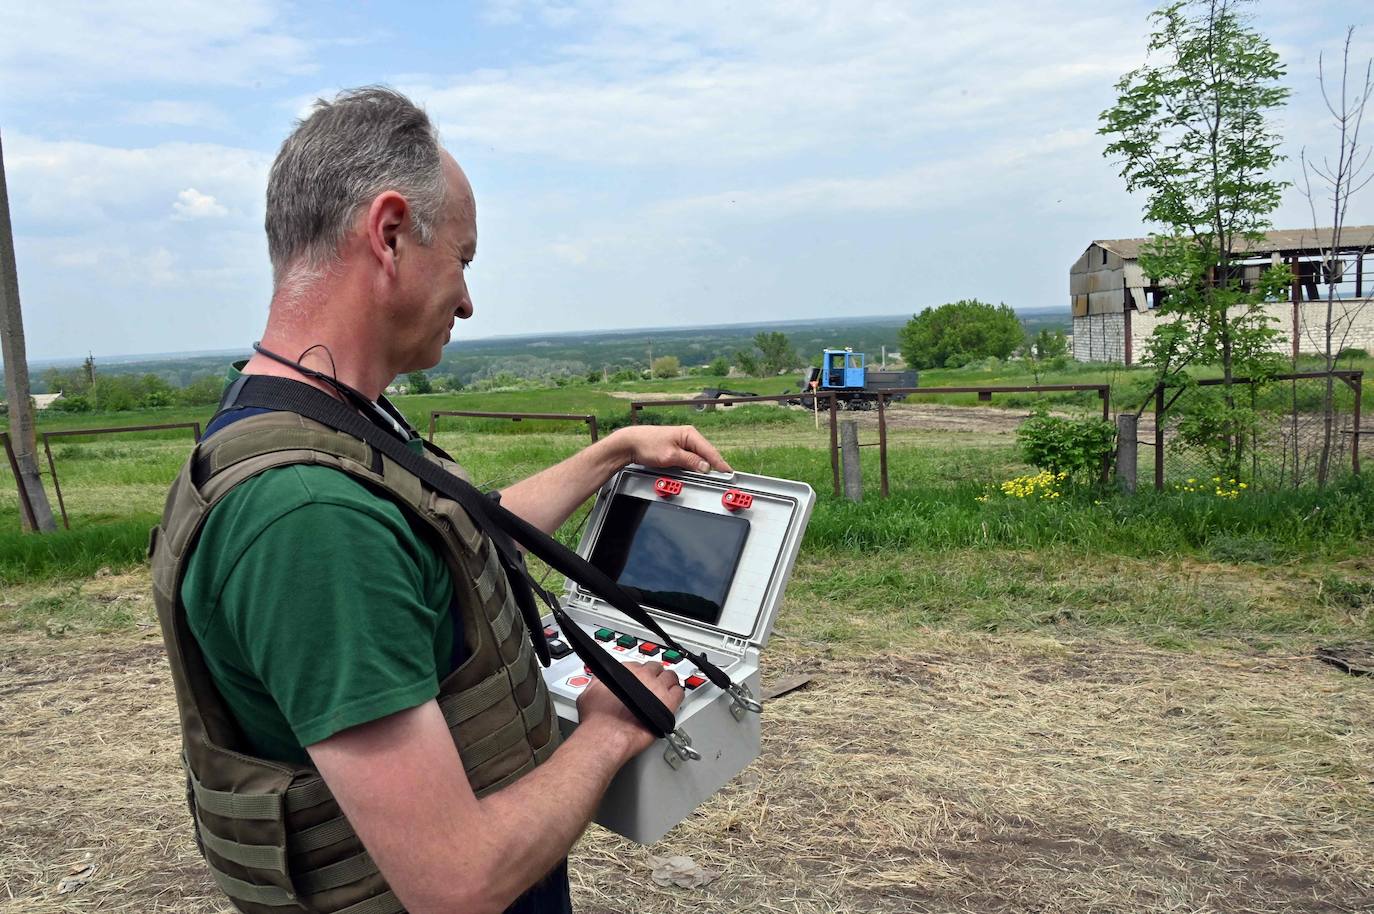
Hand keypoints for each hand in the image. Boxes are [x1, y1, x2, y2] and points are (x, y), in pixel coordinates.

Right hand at [575, 661, 685, 761]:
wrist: (607, 735)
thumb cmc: (598, 719)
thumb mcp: (588, 693)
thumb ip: (596, 682)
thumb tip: (598, 680)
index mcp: (625, 671)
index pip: (638, 664)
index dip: (640, 673)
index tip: (640, 678)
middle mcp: (643, 676)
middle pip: (655, 668)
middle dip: (655, 675)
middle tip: (655, 682)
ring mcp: (657, 689)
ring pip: (671, 677)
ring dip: (669, 682)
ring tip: (668, 688)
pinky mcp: (668, 705)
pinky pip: (679, 693)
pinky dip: (678, 694)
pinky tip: (676, 698)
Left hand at [605, 426, 731, 474]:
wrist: (629, 444)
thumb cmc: (647, 445)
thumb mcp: (670, 456)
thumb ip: (690, 461)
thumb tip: (705, 466)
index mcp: (689, 434)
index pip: (710, 450)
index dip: (720, 463)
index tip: (728, 472)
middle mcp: (688, 436)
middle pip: (706, 454)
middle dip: (712, 466)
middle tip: (722, 478)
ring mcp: (682, 443)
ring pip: (698, 457)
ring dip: (702, 467)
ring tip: (711, 476)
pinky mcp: (677, 449)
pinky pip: (690, 458)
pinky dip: (694, 466)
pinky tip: (696, 471)